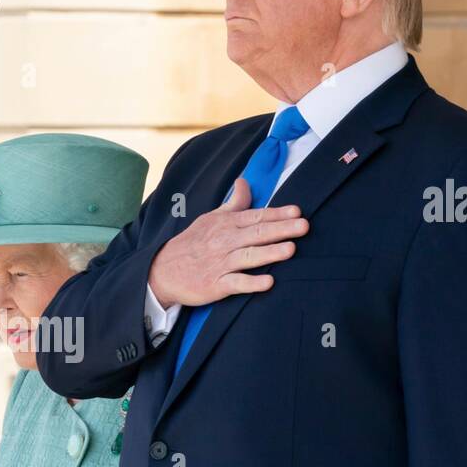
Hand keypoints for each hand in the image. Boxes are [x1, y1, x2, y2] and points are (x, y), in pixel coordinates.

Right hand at [147, 179, 308, 307]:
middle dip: (281, 229)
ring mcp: (220, 264)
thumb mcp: (211, 219)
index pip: (255, 216)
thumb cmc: (192, 244)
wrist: (162, 271)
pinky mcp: (215, 284)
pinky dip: (251, 283)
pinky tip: (268, 282)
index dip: (277, 214)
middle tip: (303, 226)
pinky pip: (235, 283)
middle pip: (256, 234)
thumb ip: (234, 203)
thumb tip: (245, 182)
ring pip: (248, 256)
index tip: (297, 211)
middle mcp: (224, 242)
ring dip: (270, 252)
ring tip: (291, 249)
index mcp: (225, 224)